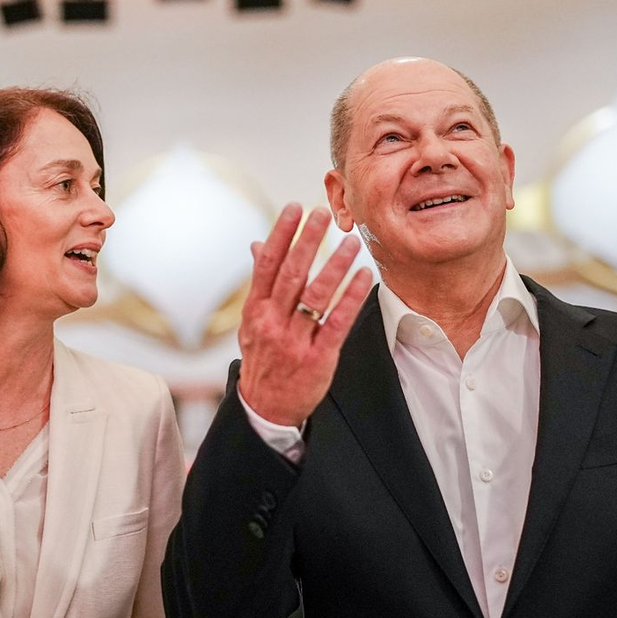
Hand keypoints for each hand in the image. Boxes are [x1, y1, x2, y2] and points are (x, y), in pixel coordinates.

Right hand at [237, 203, 372, 426]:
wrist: (265, 409)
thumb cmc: (263, 357)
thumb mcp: (252, 321)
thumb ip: (259, 283)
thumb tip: (257, 244)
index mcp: (256, 310)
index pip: (267, 264)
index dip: (280, 234)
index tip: (294, 208)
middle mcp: (273, 322)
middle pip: (291, 273)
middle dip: (307, 241)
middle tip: (322, 213)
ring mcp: (295, 340)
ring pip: (316, 296)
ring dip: (334, 265)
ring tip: (350, 242)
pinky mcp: (318, 357)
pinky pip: (337, 323)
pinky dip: (351, 298)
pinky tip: (364, 276)